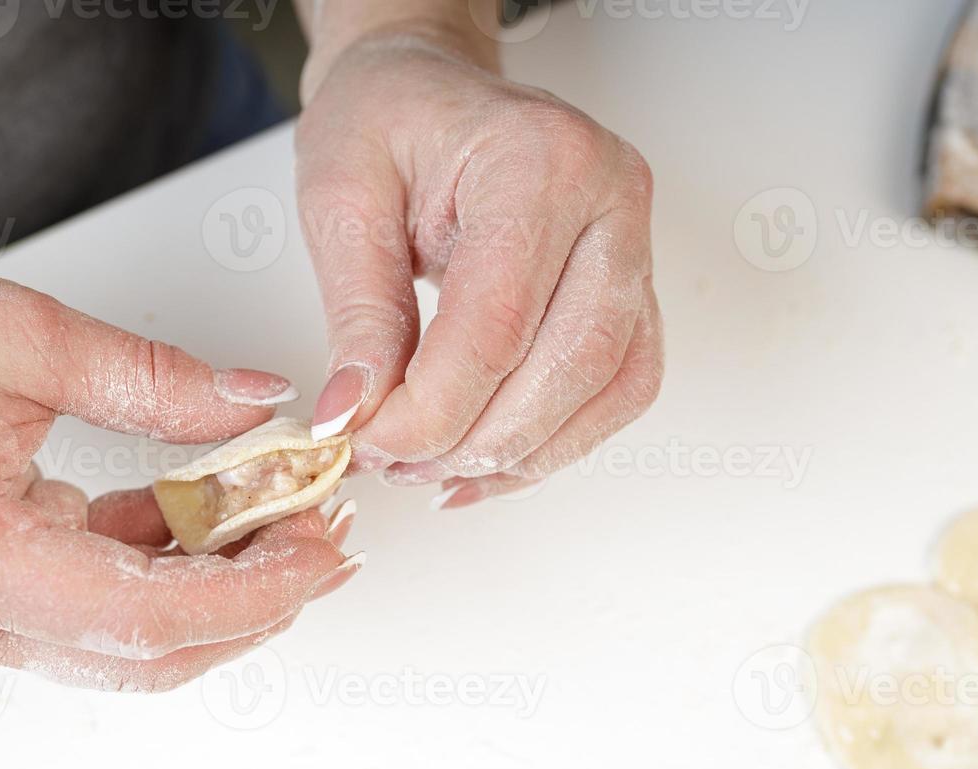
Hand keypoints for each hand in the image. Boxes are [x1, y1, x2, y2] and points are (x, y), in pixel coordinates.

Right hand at [0, 244, 360, 690]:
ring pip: (128, 642)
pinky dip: (169, 567)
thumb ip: (154, 383)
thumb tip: (259, 408)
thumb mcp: (21, 334)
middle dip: (253, 601)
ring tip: (289, 517)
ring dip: (220, 589)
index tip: (320, 550)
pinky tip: (221, 512)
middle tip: (327, 534)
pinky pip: (99, 604)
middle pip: (144, 653)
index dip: (250, 594)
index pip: (136, 618)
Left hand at [295, 29, 662, 506]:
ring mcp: (635, 244)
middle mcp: (610, 199)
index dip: (431, 408)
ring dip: (520, 452)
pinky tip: (483, 462)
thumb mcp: (342, 198)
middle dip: (475, 439)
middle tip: (396, 462)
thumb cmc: (386, 120)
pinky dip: (553, 442)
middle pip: (571, 363)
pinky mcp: (632, 287)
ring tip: (433, 469)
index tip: (366, 440)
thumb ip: (358, 312)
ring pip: (610, 388)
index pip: (498, 322)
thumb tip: (357, 415)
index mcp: (538, 159)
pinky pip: (618, 389)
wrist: (423, 88)